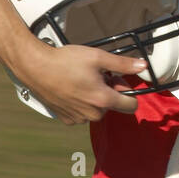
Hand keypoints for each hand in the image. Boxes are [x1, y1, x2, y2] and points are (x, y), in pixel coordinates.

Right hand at [12, 43, 146, 125]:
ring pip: (97, 110)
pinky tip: (71, 89)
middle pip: (112, 106)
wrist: (35, 68)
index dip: (128, 92)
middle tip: (96, 75)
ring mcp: (78, 119)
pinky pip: (83, 114)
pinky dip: (81, 103)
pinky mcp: (67, 120)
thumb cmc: (65, 61)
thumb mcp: (98, 57)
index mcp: (102, 100)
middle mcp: (92, 114)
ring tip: (81, 81)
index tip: (117, 80)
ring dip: (94, 98)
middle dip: (109, 92)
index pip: (131, 106)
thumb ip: (123, 64)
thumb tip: (143, 66)